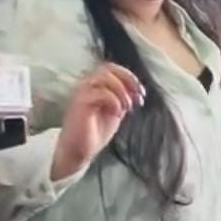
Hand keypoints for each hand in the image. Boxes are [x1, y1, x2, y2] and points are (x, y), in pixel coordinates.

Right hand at [50, 64, 144, 181]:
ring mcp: (81, 93)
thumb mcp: (115, 112)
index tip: (141, 93)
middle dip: (128, 81)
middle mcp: (85, 86)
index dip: (129, 76)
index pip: (111, 68)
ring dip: (121, 91)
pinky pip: (100, 93)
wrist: (78, 151)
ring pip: (103, 77)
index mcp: (94, 86)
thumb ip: (122, 99)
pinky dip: (114, 101)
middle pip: (108, 69)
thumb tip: (136, 90)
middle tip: (137, 98)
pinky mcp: (80, 104)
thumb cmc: (94, 132)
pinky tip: (117, 113)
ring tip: (127, 107)